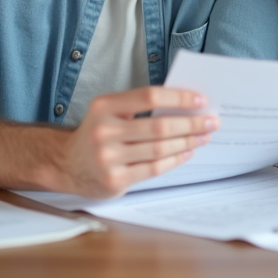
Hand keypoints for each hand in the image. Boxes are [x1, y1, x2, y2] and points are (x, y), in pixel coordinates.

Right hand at [61, 86, 217, 198]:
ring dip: (188, 142)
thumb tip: (185, 106)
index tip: (200, 101)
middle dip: (191, 124)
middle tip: (212, 121)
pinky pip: (153, 169)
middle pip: (159, 126)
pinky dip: (175, 160)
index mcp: (104, 106)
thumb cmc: (97, 133)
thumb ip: (139, 107)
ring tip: (204, 137)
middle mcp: (104, 131)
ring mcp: (108, 158)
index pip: (149, 96)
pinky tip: (187, 152)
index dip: (178, 98)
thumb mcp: (109, 112)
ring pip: (159, 149)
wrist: (66, 165)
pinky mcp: (114, 180)